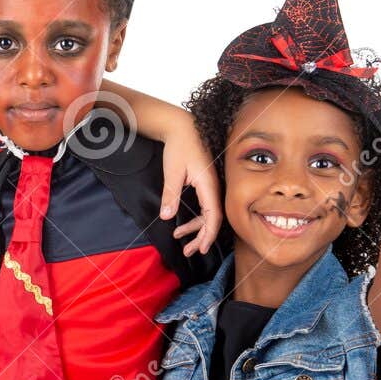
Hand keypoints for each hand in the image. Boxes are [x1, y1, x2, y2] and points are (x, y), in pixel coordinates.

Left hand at [158, 121, 222, 256]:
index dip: (209, 233)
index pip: (214, 215)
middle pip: (213, 218)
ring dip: (196, 230)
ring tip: (182, 243)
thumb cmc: (179, 145)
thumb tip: (166, 216)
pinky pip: (203, 207)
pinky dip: (194, 219)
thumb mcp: (172, 171)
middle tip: (190, 252)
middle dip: (202, 237)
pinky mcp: (204, 185)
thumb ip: (170, 194)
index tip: (203, 248)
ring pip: (208, 214)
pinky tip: (180, 227)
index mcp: (209, 183)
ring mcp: (210, 186)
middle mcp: (213, 186)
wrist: (182, 127)